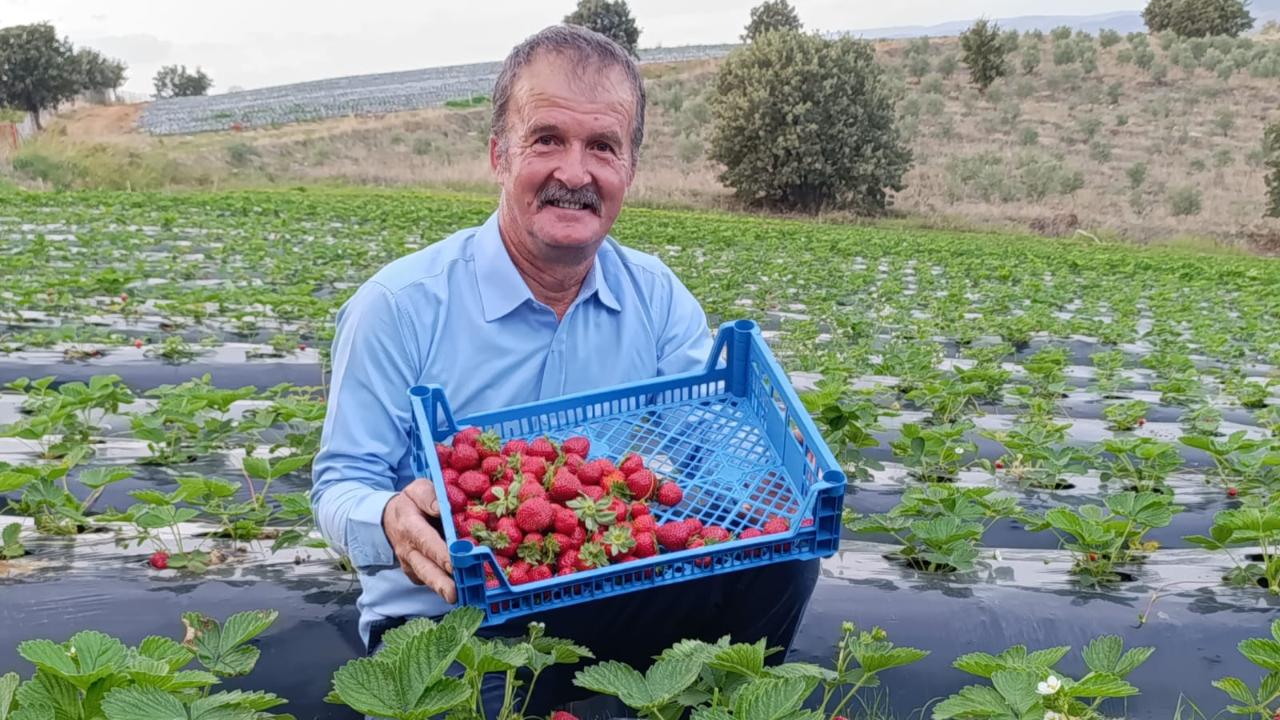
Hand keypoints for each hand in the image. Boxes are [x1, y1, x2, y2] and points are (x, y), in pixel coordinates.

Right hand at [382, 478, 456, 602]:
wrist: (389, 517)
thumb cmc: (410, 502)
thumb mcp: (417, 489)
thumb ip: (430, 496)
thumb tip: (443, 508)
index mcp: (410, 526)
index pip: (426, 542)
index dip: (440, 554)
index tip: (454, 564)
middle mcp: (408, 549)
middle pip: (425, 569)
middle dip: (440, 583)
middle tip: (454, 594)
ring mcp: (410, 564)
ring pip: (426, 579)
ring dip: (442, 589)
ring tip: (460, 598)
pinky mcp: (414, 572)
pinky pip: (427, 580)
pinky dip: (441, 586)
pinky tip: (460, 589)